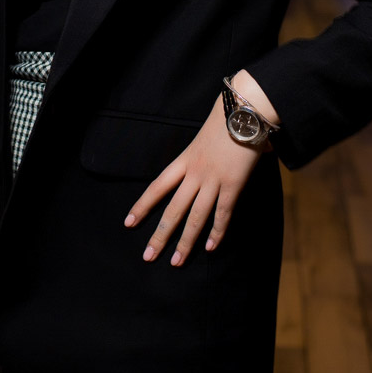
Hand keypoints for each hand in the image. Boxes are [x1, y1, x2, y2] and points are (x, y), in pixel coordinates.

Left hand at [123, 84, 274, 265]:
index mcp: (183, 160)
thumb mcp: (203, 139)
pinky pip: (223, 213)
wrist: (243, 111)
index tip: (128, 223)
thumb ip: (200, 157)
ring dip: (185, 242)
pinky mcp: (233, 184)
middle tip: (148, 256)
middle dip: (160, 235)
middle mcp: (194, 173)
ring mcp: (213, 180)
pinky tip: (210, 247)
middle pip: (172, 209)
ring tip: (176, 261)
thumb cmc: (225, 120)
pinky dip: (217, 232)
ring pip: (195, 217)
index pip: (156, 187)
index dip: (142, 207)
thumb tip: (209, 168)